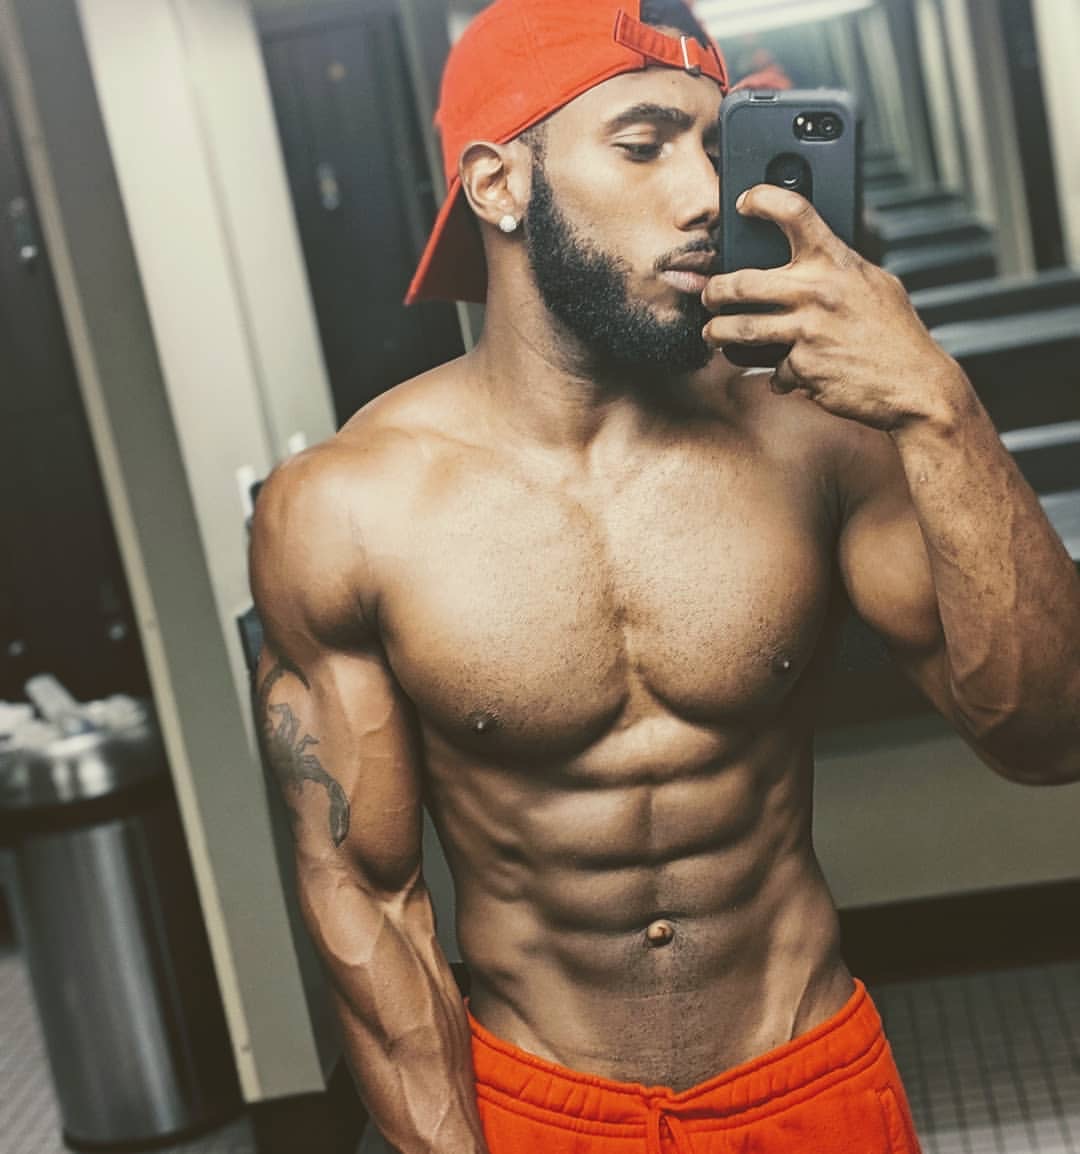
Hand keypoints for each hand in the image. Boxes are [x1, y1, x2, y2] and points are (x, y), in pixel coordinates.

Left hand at [701, 185, 966, 430]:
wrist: (915, 386)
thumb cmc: (897, 335)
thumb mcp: (875, 285)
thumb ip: (840, 271)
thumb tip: (813, 260)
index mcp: (837, 262)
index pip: (794, 212)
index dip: (762, 199)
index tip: (744, 203)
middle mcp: (817, 291)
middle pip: (741, 282)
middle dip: (714, 291)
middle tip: (710, 296)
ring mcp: (807, 330)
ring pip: (739, 329)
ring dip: (717, 333)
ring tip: (713, 333)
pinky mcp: (801, 366)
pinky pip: (772, 369)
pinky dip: (777, 374)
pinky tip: (788, 375)